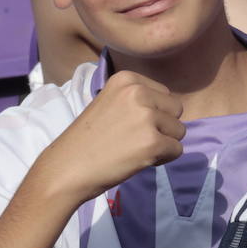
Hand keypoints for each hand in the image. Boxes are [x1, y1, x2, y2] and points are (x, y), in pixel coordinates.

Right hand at [28, 71, 184, 204]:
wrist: (66, 168)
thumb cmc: (88, 139)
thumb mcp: (112, 103)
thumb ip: (140, 99)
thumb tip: (174, 107)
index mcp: (127, 79)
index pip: (166, 94)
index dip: (154, 113)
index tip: (129, 125)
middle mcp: (138, 92)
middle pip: (176, 110)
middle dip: (163, 127)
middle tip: (134, 139)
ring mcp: (146, 117)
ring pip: (179, 131)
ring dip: (163, 143)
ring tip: (134, 149)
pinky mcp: (153, 142)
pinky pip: (177, 150)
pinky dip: (163, 158)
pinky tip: (138, 160)